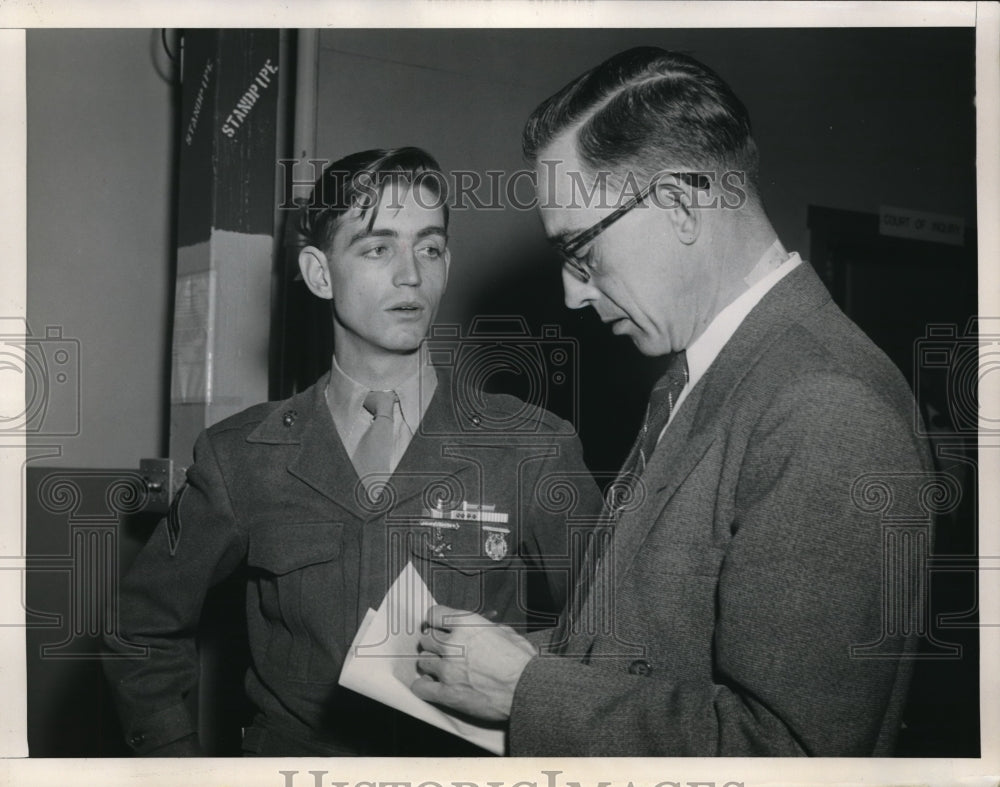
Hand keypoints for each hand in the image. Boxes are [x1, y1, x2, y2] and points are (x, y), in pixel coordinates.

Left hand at [411, 604, 536, 721]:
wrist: (527, 689)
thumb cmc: (521, 662)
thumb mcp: (504, 632)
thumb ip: (482, 628)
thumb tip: (476, 628)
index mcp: (466, 624)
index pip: (434, 614)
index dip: (436, 621)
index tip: (437, 627)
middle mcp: (453, 644)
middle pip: (426, 638)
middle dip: (434, 644)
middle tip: (442, 650)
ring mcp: (448, 669)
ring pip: (423, 662)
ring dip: (431, 665)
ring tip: (441, 669)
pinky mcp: (447, 693)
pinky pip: (421, 688)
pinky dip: (424, 687)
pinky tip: (431, 686)